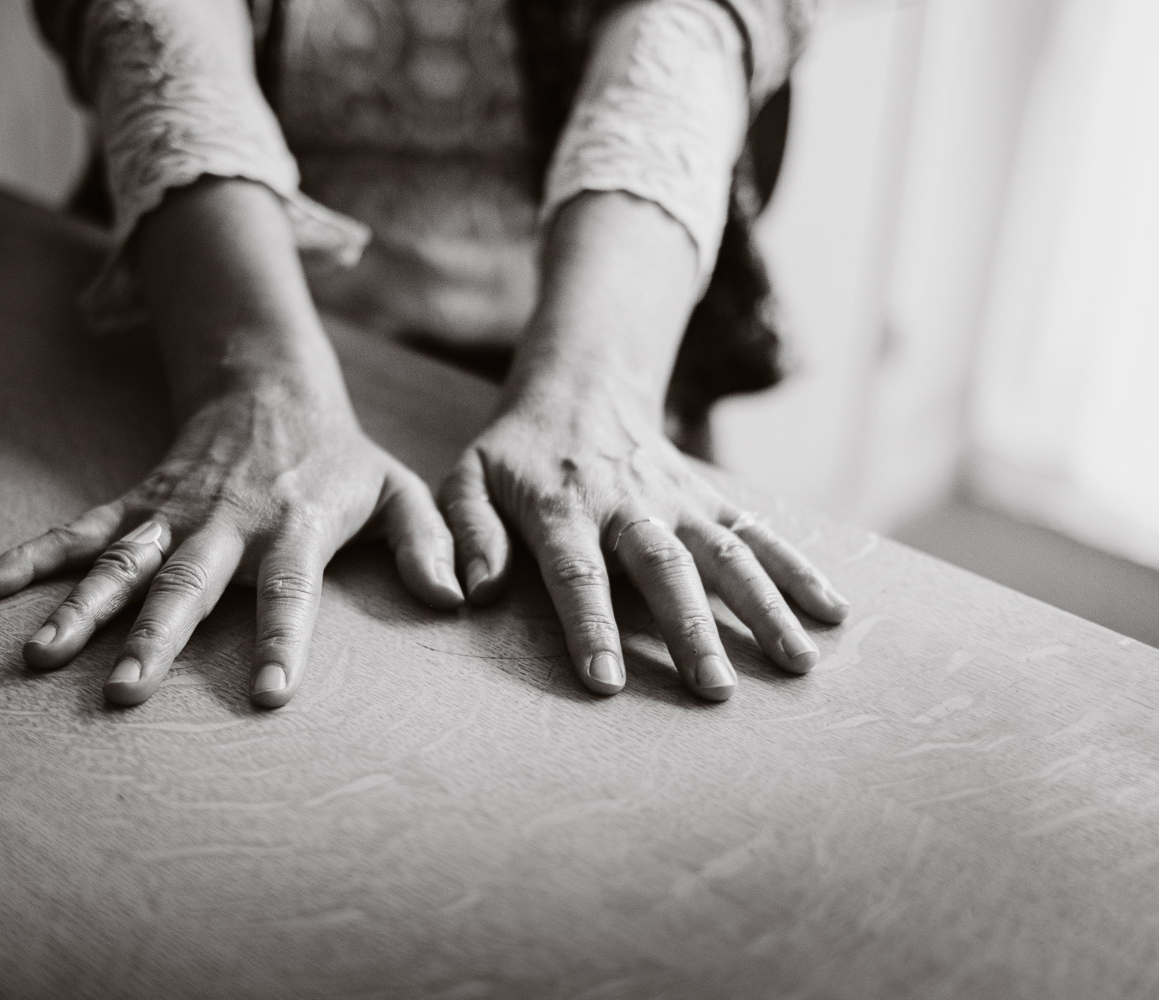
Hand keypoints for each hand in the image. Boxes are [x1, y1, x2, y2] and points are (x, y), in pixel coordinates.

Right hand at [0, 384, 461, 707]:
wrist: (268, 385)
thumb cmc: (339, 457)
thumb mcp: (398, 489)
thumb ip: (430, 540)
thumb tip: (457, 598)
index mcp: (294, 526)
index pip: (291, 589)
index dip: (280, 637)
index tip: (267, 692)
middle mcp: (227, 523)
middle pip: (188, 583)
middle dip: (156, 637)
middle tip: (124, 690)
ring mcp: (173, 511)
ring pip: (122, 562)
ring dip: (83, 607)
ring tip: (43, 655)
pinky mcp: (138, 502)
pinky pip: (81, 530)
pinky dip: (34, 556)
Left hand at [439, 378, 848, 700]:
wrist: (580, 385)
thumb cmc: (513, 452)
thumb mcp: (466, 478)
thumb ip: (465, 532)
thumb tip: (472, 593)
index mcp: (560, 507)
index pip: (576, 571)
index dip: (589, 625)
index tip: (606, 681)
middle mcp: (626, 504)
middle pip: (664, 567)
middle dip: (691, 629)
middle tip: (715, 690)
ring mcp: (676, 498)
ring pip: (725, 552)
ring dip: (764, 606)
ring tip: (798, 662)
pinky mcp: (708, 498)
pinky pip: (757, 533)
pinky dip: (797, 569)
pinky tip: (832, 611)